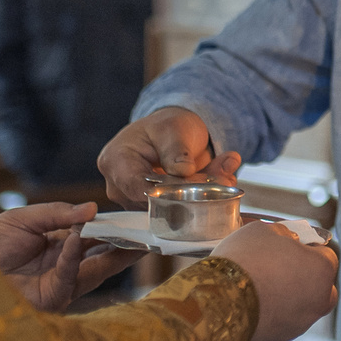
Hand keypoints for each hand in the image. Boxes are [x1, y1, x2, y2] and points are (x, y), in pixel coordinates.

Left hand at [0, 201, 144, 311]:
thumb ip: (57, 213)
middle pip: (102, 253)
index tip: (134, 217)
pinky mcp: (53, 298)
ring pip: (97, 268)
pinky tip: (79, 239)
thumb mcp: (22, 219)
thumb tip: (93, 209)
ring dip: (116, 254)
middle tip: (149, 230)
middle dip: (126, 243)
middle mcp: (64, 264)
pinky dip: (76, 256)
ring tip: (136, 238)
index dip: (112, 226)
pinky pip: (71, 274)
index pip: (92, 235)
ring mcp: (61, 282)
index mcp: (57, 244)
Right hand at [98, 107, 237, 206]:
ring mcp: (137, 202)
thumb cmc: (164, 128)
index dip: (167, 192)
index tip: (196, 185)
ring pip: (172, 209)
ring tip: (225, 175)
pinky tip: (222, 179)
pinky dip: (205, 198)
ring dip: (203, 195)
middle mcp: (121, 187)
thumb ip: (177, 149)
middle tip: (224, 178)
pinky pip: (182, 211)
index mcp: (116, 162)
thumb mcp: (172, 129)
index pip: (136, 187)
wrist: (171, 136)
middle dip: (193, 193)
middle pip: (155, 202)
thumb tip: (183, 170)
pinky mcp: (156, 211)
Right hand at [216, 220, 338, 340]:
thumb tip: (286, 239)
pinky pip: (280, 321)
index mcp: (322, 270)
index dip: (306, 247)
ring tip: (259, 285)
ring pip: (299, 305)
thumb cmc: (245, 261)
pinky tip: (250, 303)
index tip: (290, 245)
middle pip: (319, 285)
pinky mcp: (278, 340)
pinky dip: (270, 312)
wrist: (218, 305)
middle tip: (278, 265)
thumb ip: (282, 235)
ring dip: (286, 296)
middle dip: (303, 275)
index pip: (325, 254)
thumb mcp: (264, 231)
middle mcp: (319, 301)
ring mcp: (300, 324)